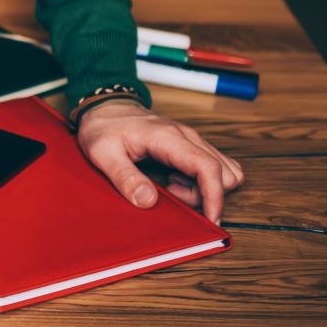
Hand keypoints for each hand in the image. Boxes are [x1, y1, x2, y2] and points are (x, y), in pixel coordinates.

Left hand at [75, 100, 243, 223]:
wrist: (105, 107)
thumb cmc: (103, 127)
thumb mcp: (103, 153)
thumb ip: (125, 178)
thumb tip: (148, 201)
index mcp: (168, 137)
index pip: (207, 167)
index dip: (214, 196)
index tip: (211, 220)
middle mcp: (187, 136)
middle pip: (222, 172)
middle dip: (205, 195)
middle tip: (171, 196)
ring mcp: (191, 139)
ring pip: (224, 170)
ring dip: (205, 188)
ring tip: (172, 187)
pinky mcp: (190, 144)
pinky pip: (212, 166)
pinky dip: (202, 181)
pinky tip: (175, 181)